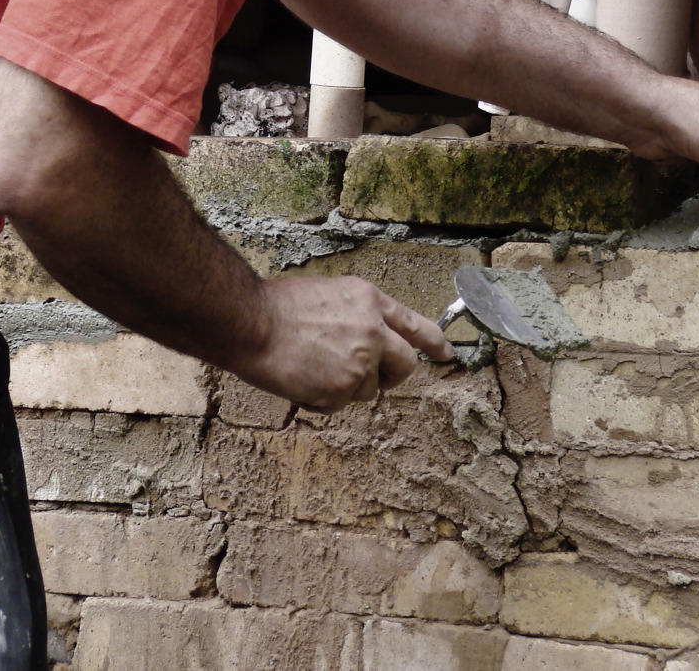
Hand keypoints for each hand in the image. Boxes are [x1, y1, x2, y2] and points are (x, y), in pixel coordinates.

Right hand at [229, 275, 454, 412]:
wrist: (252, 323)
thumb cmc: (279, 306)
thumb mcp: (331, 294)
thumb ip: (358, 316)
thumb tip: (369, 339)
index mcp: (370, 301)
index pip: (414, 323)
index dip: (433, 341)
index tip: (446, 352)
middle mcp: (373, 331)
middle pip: (405, 365)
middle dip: (391, 375)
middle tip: (370, 377)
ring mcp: (359, 363)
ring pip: (368, 389)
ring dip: (347, 386)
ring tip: (314, 365)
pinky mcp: (341, 391)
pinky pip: (341, 404)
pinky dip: (323, 398)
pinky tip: (303, 377)